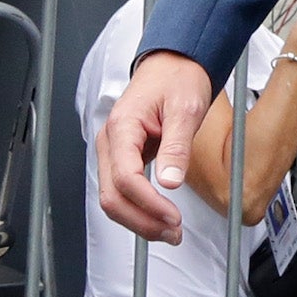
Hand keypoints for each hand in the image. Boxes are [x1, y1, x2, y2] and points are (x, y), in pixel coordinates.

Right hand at [97, 50, 212, 244]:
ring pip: (113, 199)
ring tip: (171, 231)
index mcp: (123, 126)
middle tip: (174, 233)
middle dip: (142, 221)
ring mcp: (114, 151)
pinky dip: (139, 209)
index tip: (173, 217)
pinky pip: (123, 191)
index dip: (148, 204)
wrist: (174, 64)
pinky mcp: (123, 157)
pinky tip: (160, 217)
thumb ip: (176, 146)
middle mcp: (111, 141)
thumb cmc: (178, 78)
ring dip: (140, 221)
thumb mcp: (185, 108)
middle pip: (112, 196)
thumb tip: (169, 183)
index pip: (125, 178)